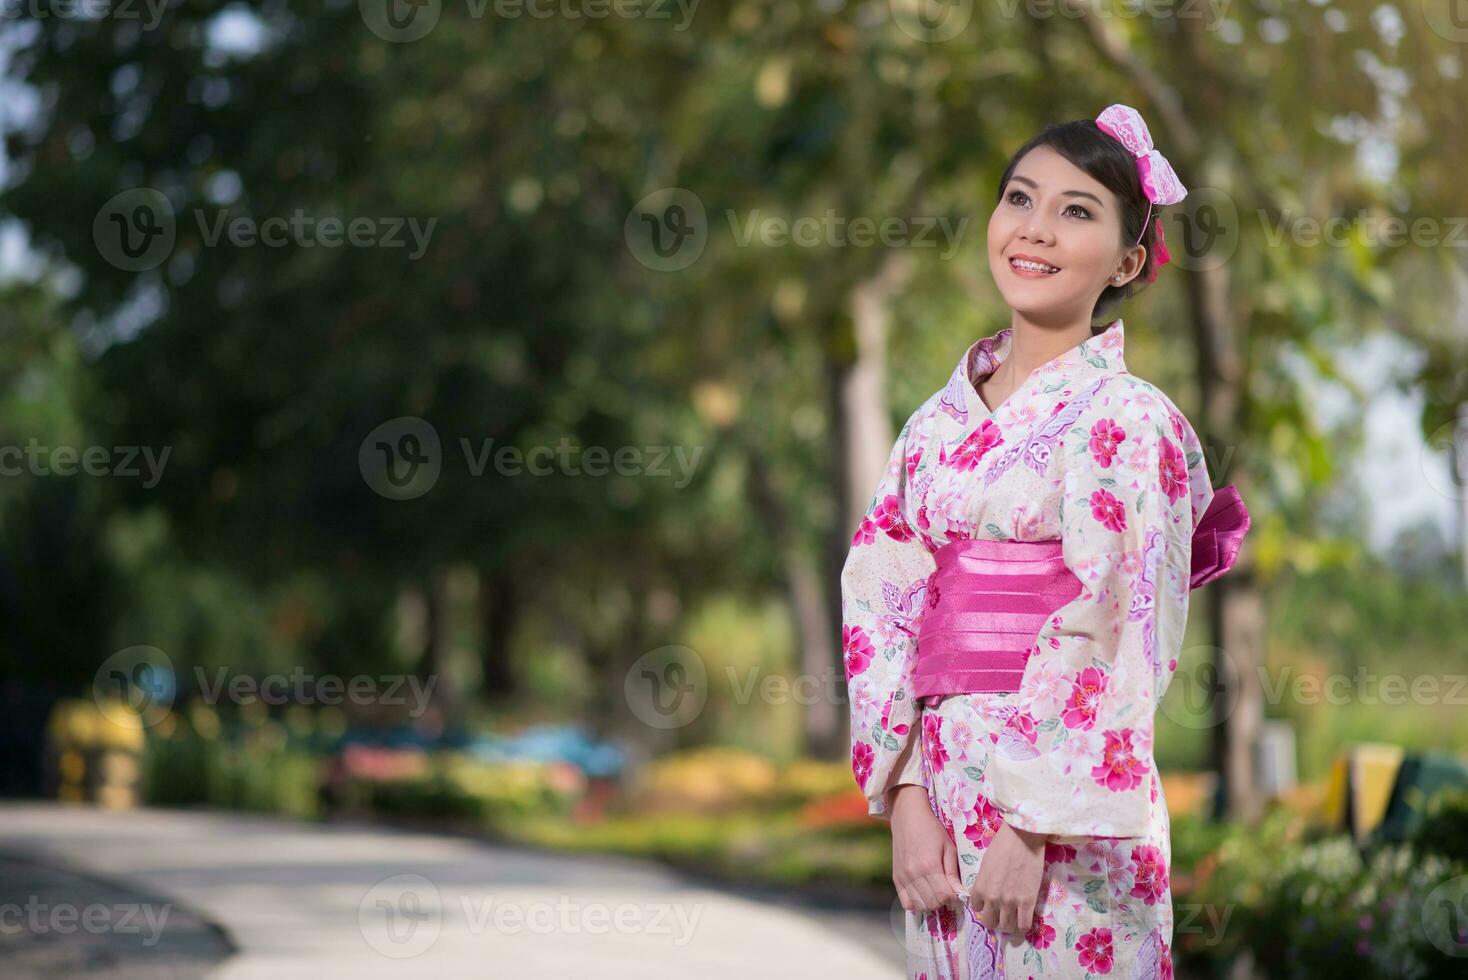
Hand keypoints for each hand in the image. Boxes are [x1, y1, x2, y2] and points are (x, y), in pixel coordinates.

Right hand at [888, 784, 963, 914]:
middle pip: (932, 904)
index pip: (944, 896)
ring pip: (919, 906)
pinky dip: (916, 903)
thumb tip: (960, 894)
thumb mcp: (948, 848)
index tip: (958, 892)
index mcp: (929, 865)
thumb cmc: (932, 829)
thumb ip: (953, 873)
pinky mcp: (896, 878)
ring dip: (931, 903)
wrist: (907, 816)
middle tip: (948, 891)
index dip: (955, 898)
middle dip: (944, 902)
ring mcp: (903, 877)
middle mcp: (914, 874)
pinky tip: (923, 893)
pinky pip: (906, 903)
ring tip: (936, 892)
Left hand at [967, 820, 1046, 933]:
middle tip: (1000, 913)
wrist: (1022, 837)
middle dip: (993, 919)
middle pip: (990, 922)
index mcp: (980, 888)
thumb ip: (983, 882)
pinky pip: (1024, 925)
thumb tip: (984, 893)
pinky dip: (1022, 926)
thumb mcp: (984, 865)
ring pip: (1006, 927)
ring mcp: (1011, 902)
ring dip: (1008, 923)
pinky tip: (1023, 918)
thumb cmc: (1002, 845)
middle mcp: (993, 899)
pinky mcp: (1028, 902)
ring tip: (1012, 916)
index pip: (976, 908)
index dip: (982, 906)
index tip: (988, 902)